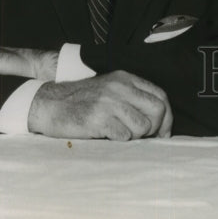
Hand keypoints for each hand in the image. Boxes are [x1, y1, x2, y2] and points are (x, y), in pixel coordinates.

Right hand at [28, 71, 172, 139]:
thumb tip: (160, 121)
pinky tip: (108, 136)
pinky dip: (120, 140)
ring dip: (136, 136)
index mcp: (126, 79)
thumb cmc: (83, 101)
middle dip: (156, 128)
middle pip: (158, 110)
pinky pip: (124, 136)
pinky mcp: (98, 119)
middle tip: (145, 138)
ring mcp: (109, 103)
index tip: (164, 132)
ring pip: (143, 126)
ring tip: (120, 134)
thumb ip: (133, 98)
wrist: (50, 104)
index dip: (167, 117)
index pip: (161, 96)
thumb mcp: (110, 90)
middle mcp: (120, 88)